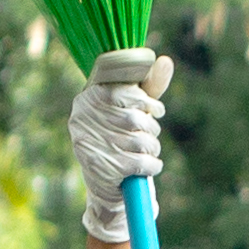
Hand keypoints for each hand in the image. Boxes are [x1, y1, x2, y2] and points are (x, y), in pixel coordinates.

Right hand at [69, 49, 171, 242]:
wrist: (107, 187)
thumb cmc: (121, 140)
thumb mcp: (132, 111)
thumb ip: (148, 87)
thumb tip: (166, 60)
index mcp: (87, 99)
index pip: (123, 90)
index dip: (145, 100)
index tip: (154, 109)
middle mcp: (83, 119)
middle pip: (135, 116)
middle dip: (151, 127)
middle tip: (149, 136)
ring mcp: (91, 144)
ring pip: (141, 140)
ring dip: (153, 148)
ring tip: (147, 152)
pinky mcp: (102, 168)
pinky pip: (142, 162)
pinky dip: (152, 165)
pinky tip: (146, 167)